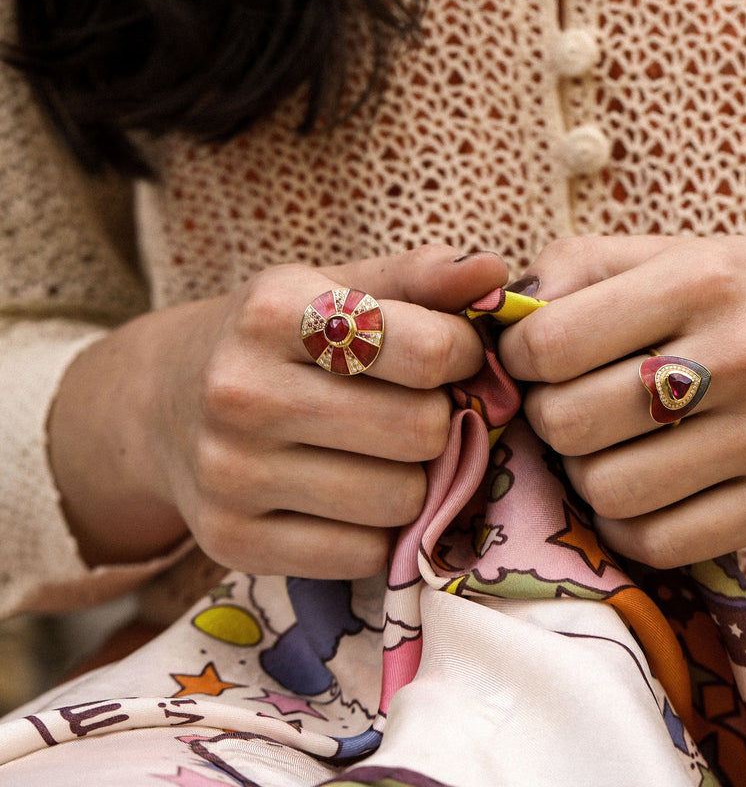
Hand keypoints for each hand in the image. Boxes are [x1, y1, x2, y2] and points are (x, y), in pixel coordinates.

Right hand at [49, 245, 507, 578]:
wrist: (165, 401)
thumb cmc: (275, 340)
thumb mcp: (334, 289)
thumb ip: (419, 278)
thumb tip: (495, 274)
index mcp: (272, 311)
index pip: (427, 350)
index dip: (461, 356)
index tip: (448, 359)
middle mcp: (241, 392)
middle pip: (421, 432)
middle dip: (439, 422)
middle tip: (417, 410)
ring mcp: (230, 474)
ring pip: (400, 501)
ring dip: (412, 480)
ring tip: (380, 454)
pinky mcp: (231, 540)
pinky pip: (362, 556)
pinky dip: (375, 532)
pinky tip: (347, 496)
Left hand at [498, 235, 745, 566]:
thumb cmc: (737, 299)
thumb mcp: (668, 256)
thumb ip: (574, 269)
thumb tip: (496, 318)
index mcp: (701, 281)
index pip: (548, 344)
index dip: (518, 358)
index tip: (534, 360)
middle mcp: (743, 357)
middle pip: (568, 423)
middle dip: (548, 418)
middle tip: (571, 404)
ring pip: (606, 490)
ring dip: (586, 474)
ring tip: (610, 445)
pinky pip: (657, 543)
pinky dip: (627, 524)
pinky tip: (641, 488)